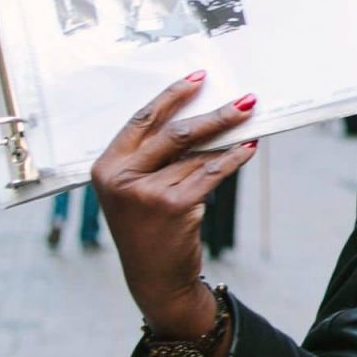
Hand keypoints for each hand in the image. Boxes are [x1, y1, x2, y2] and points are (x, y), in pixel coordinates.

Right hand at [92, 72, 257, 336]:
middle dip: (214, 112)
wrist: (154, 278)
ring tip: (250, 122)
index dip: (171, 96)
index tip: (198, 79)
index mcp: (106, 166)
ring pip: (196, 154)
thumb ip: (155, 158)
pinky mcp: (172, 206)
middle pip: (174, 131)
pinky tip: (247, 149)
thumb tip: (203, 121)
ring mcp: (145, 192)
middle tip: (244, 99)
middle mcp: (120, 177)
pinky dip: (232, 159)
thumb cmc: (148, 229)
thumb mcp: (138, 190)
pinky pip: (210, 174)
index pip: (141, 120)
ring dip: (228, 137)